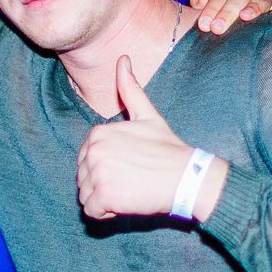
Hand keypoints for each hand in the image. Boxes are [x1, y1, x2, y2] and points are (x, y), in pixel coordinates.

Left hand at [76, 56, 196, 219]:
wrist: (188, 177)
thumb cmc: (168, 149)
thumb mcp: (147, 115)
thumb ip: (130, 89)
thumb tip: (123, 58)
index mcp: (98, 132)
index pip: (87, 161)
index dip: (107, 168)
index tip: (131, 166)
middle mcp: (93, 150)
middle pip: (84, 178)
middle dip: (104, 185)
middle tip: (133, 179)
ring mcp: (97, 172)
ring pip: (86, 196)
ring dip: (105, 200)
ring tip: (131, 189)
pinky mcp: (103, 194)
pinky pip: (91, 211)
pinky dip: (107, 213)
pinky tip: (127, 202)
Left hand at [189, 0, 271, 34]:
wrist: (227, 36)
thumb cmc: (214, 26)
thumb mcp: (205, 14)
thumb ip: (200, 2)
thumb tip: (198, 0)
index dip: (212, 7)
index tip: (203, 24)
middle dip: (227, 12)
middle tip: (217, 29)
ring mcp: (262, 4)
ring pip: (261, 0)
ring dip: (253, 7)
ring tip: (245, 17)